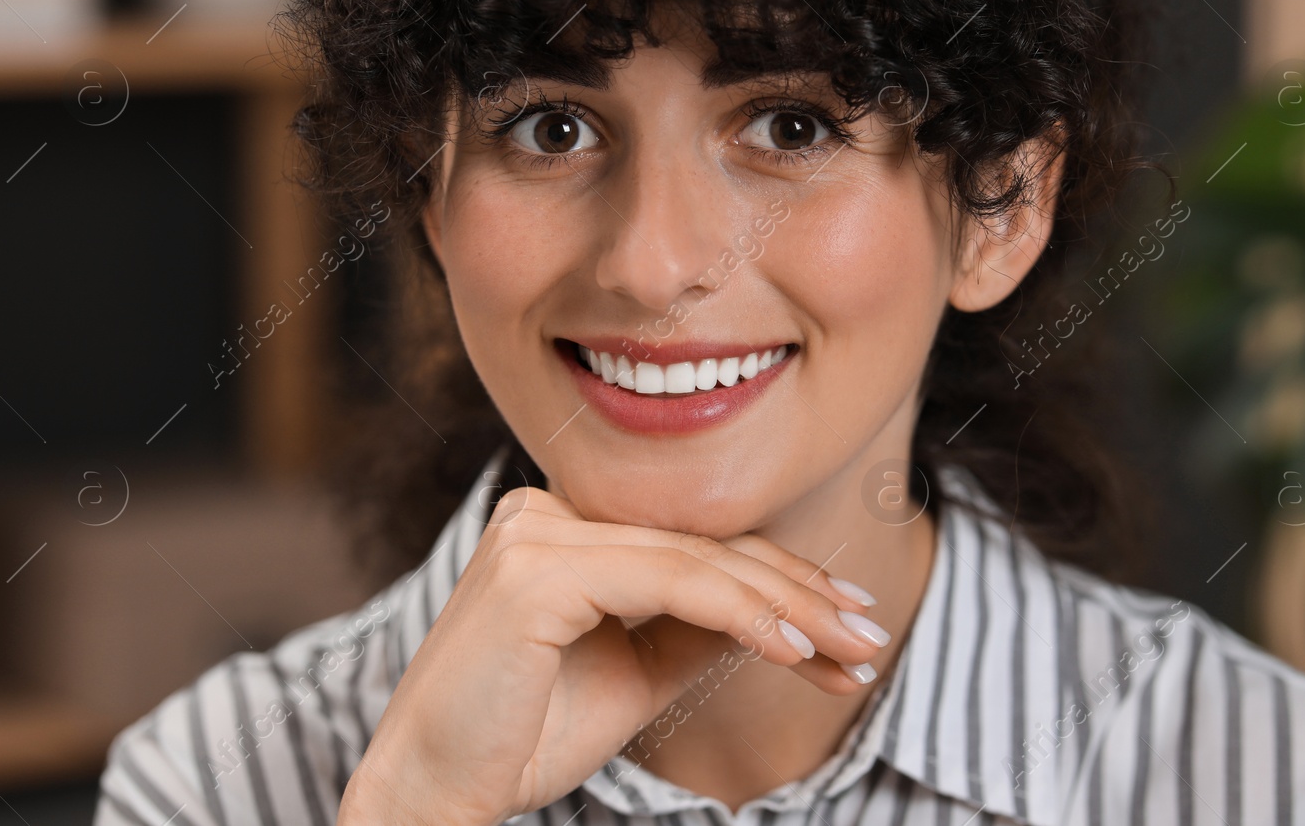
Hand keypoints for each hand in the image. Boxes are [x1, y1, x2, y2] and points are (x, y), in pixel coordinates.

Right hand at [336, 487, 883, 825]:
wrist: (433, 795)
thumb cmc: (524, 737)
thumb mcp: (634, 671)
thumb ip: (694, 628)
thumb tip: (780, 612)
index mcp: (557, 524)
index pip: (689, 541)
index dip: (777, 579)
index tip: (848, 620)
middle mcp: (542, 510)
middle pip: (702, 544)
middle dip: (799, 592)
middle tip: (871, 634)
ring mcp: (535, 531)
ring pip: (696, 560)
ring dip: (789, 606)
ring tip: (853, 648)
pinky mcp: (538, 568)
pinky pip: (671, 582)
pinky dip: (744, 614)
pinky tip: (797, 648)